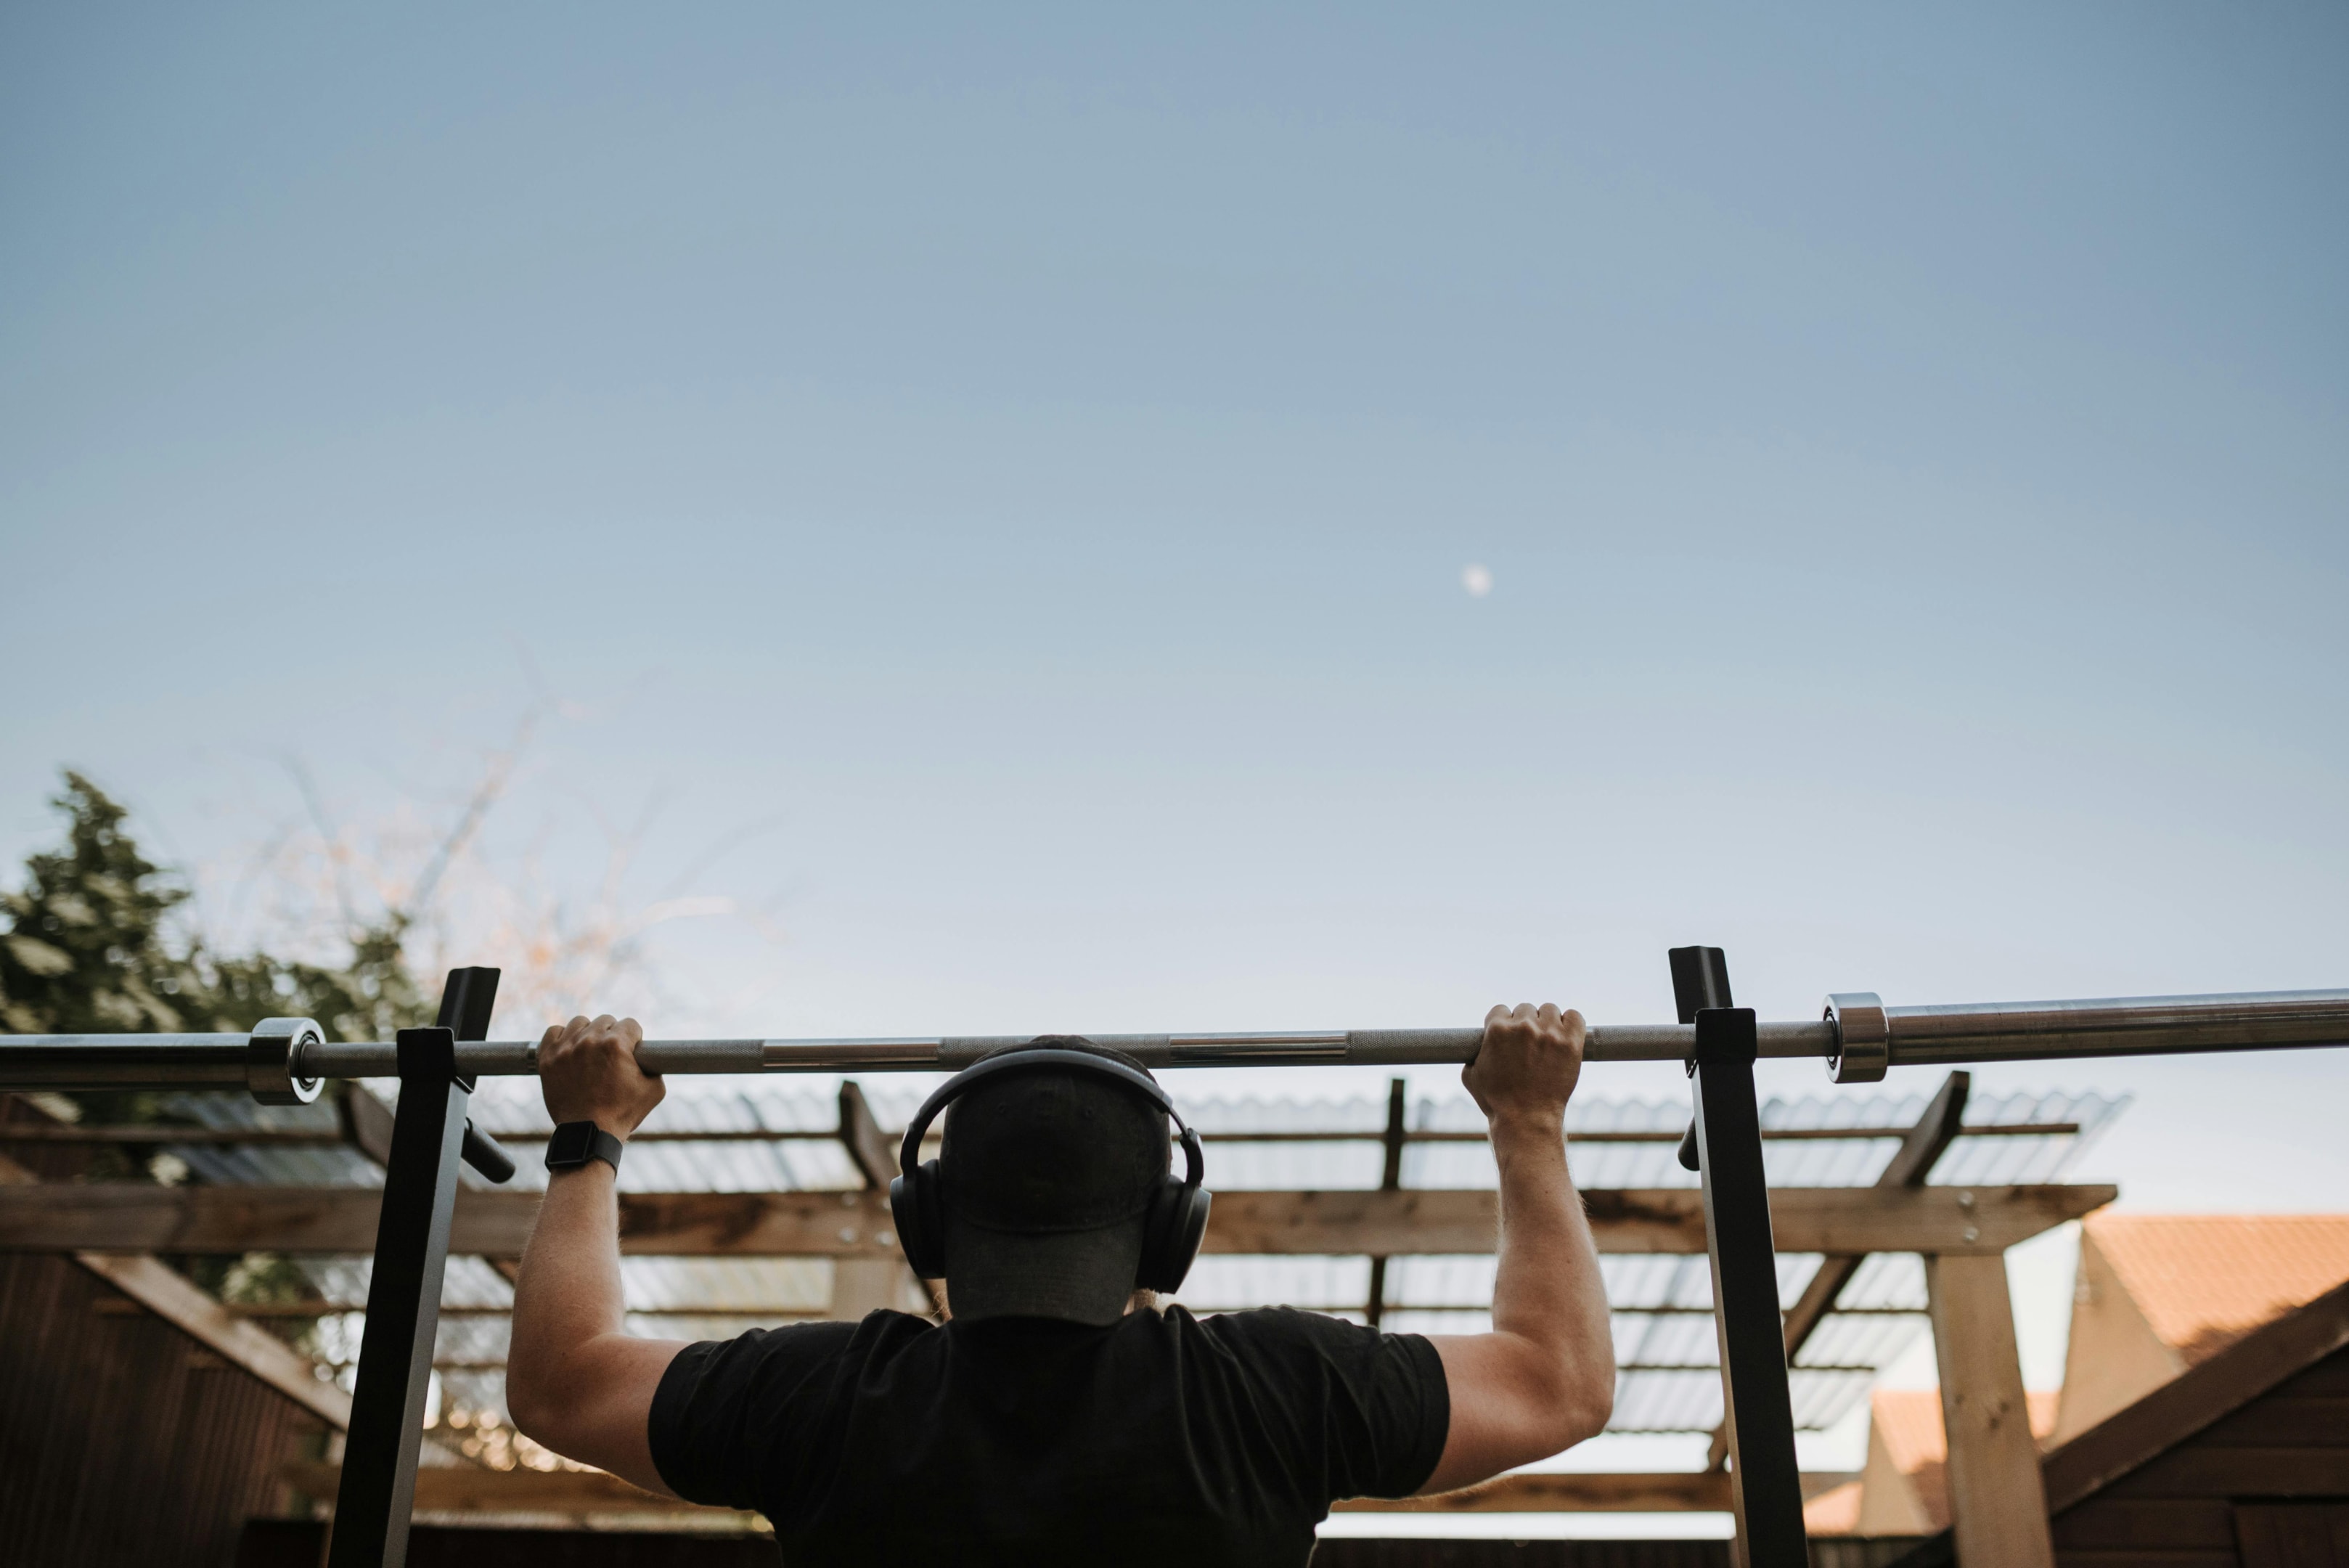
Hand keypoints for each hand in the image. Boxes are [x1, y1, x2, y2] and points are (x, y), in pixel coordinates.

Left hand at [538, 1014, 664, 1140]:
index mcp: (616, 1045)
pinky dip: (562, 1037)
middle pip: (606, 1021)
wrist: (588, 1134)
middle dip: (612, 1035)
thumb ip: (655, 1066)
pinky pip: (553, 1032)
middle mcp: (589, 1041)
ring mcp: (565, 1048)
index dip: (635, 1038)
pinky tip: (570, 1050)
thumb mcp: (654, 1089)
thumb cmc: (622, 1113)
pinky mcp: (547, 1058)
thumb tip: (650, 1057)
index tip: (631, 1051)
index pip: (630, 1024)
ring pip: (580, 1023)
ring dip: (588, 1033)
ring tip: (590, 1052)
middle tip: (612, 1056)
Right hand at [1463, 1003, 1585, 1132]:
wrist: (1526, 1120)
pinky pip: (1574, 1016)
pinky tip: (1565, 1036)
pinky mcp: (1571, 1043)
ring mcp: (1549, 1033)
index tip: (1510, 1037)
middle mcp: (1523, 1026)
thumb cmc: (1497, 1102)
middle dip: (1526, 1024)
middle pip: (1525, 1009)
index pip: (1501, 1010)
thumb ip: (1473, 1055)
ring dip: (1548, 1022)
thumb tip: (1477, 1046)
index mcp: (1497, 1029)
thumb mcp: (1471, 1076)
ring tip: (1548, 1041)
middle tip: (1529, 1044)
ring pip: (1550, 1010)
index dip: (1504, 1024)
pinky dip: (1571, 1023)